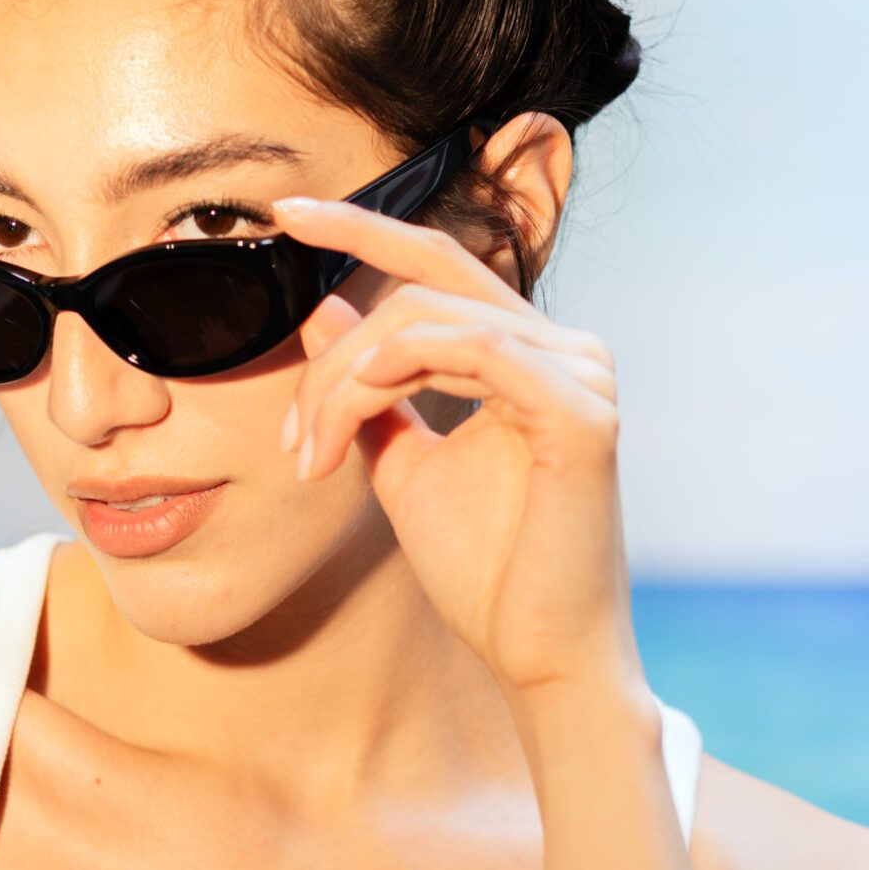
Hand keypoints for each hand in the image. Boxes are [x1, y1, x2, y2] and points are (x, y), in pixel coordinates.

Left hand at [272, 193, 650, 712]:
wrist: (537, 655)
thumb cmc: (486, 572)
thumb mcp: (402, 462)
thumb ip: (367, 389)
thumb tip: (319, 309)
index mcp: (528, 352)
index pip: (437, 261)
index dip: (361, 227)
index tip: (284, 214)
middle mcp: (565, 347)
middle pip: (419, 291)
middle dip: (334, 357)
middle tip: (293, 440)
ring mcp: (582, 374)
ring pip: (427, 322)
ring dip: (347, 385)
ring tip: (315, 458)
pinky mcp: (584, 414)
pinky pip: (477, 351)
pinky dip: (403, 370)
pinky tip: (359, 409)